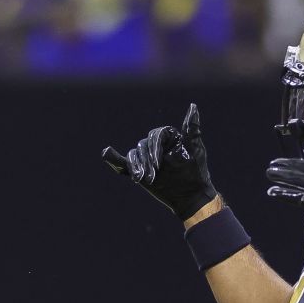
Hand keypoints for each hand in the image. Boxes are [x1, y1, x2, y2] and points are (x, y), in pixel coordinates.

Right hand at [101, 103, 217, 220]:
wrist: (191, 197)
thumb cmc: (197, 173)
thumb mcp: (195, 149)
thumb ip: (192, 129)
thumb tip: (193, 106)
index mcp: (169, 137)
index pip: (156, 135)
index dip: (155, 148)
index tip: (159, 164)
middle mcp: (157, 146)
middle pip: (143, 145)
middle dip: (146, 161)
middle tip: (152, 178)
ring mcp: (147, 159)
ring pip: (133, 155)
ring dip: (136, 166)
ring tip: (141, 179)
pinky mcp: (139, 171)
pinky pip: (123, 163)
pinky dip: (114, 158)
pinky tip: (106, 153)